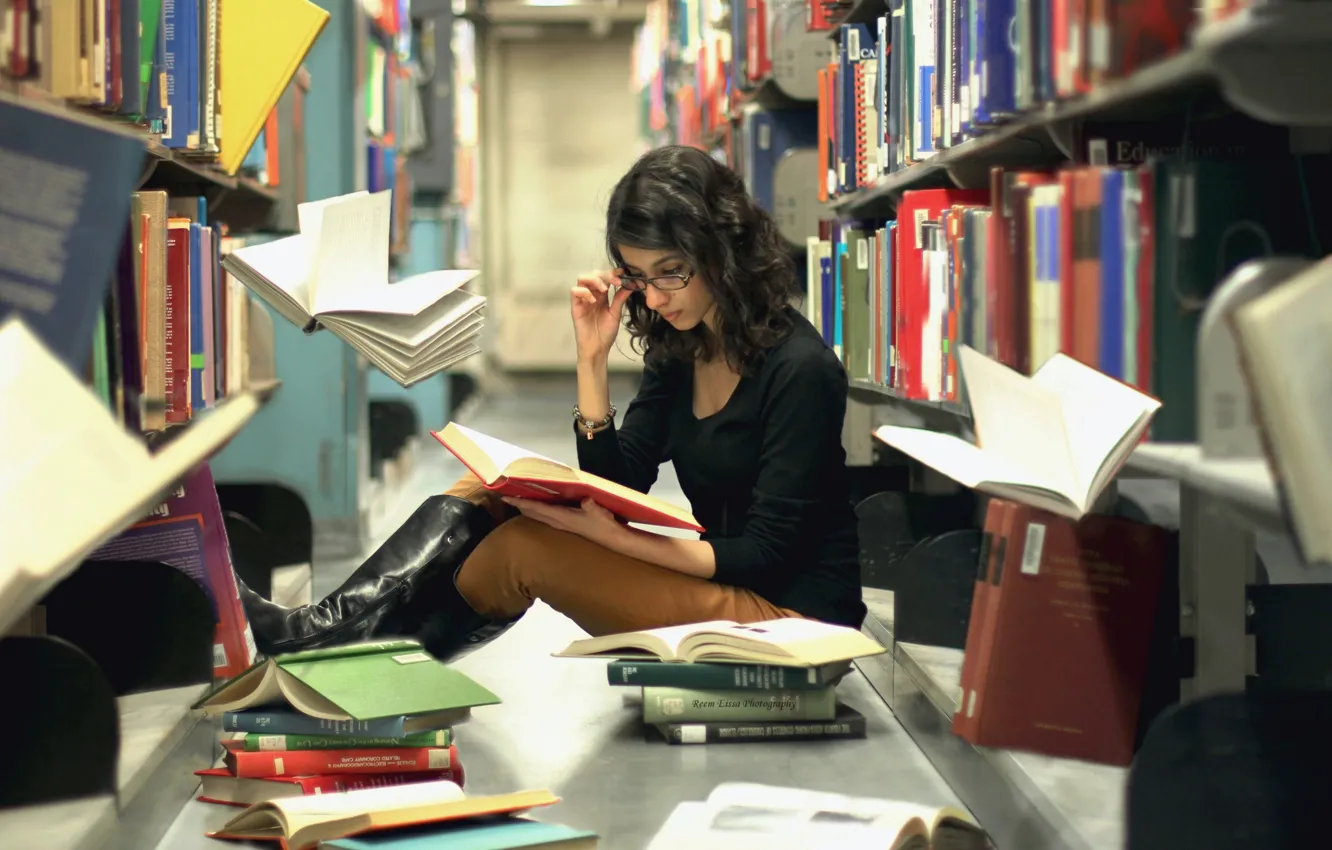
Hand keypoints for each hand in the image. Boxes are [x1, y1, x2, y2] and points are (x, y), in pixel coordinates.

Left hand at [502, 496, 625, 546]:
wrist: (612, 539)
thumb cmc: (604, 524)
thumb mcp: (599, 512)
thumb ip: (591, 506)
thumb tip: (586, 500)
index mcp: (562, 516)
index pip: (537, 508)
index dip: (522, 502)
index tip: (507, 497)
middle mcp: (558, 521)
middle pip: (533, 513)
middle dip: (520, 505)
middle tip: (507, 496)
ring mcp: (562, 525)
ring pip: (538, 516)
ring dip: (527, 509)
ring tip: (518, 502)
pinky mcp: (567, 525)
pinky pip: (546, 517)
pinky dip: (537, 511)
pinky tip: (538, 509)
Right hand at [570, 269, 632, 362]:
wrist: (598, 348)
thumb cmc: (606, 333)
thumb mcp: (616, 313)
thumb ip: (620, 298)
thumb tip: (630, 284)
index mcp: (602, 296)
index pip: (604, 277)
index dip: (612, 272)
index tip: (623, 272)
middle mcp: (591, 295)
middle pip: (593, 274)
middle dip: (605, 274)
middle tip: (616, 281)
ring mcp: (583, 300)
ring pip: (582, 278)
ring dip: (594, 280)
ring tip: (604, 289)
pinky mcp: (575, 306)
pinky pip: (575, 291)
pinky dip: (584, 292)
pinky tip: (593, 301)